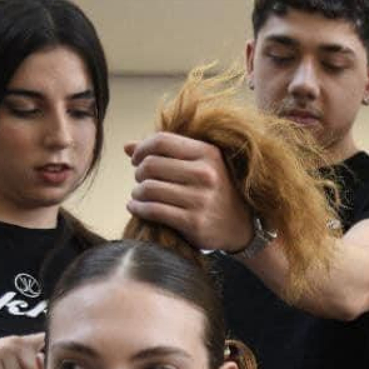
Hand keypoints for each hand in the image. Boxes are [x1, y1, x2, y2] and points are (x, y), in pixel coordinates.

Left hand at [124, 132, 251, 252]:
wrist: (241, 228)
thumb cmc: (215, 191)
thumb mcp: (201, 165)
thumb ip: (166, 153)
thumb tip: (127, 146)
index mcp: (208, 153)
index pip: (161, 141)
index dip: (142, 149)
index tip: (136, 159)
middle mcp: (206, 174)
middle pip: (151, 165)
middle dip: (138, 172)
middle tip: (140, 180)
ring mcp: (200, 199)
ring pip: (148, 188)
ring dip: (136, 192)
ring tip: (138, 195)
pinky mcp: (194, 222)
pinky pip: (153, 210)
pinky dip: (138, 208)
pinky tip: (136, 207)